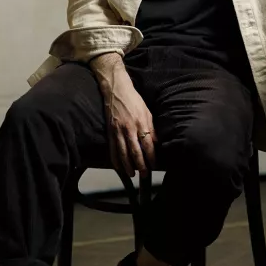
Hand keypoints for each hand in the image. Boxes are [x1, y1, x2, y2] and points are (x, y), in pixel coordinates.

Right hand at [90, 54, 155, 176]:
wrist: (116, 90)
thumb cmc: (134, 100)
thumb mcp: (147, 112)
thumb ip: (151, 128)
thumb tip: (156, 142)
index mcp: (141, 123)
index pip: (147, 144)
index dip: (151, 156)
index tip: (154, 165)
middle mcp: (129, 128)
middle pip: (135, 151)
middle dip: (140, 165)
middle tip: (144, 175)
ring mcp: (118, 130)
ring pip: (123, 152)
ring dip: (128, 165)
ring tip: (132, 174)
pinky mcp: (110, 131)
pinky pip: (112, 148)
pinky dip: (115, 159)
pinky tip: (118, 167)